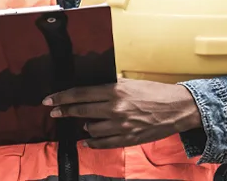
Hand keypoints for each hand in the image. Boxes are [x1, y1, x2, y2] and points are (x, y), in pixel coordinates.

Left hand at [42, 78, 202, 148]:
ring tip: (85, 122)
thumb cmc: (155, 93)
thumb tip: (90, 88)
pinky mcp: (127, 138)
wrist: (178, 108)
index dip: (61, 97)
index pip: (80, 94)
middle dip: (63, 111)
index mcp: (115, 91)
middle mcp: (115, 108)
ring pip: (90, 128)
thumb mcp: (130, 83)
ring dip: (84, 125)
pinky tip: (87, 139)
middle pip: (80, 111)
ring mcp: (121, 125)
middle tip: (54, 112)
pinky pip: (103, 143)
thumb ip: (110, 86)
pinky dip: (92, 142)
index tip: (49, 100)